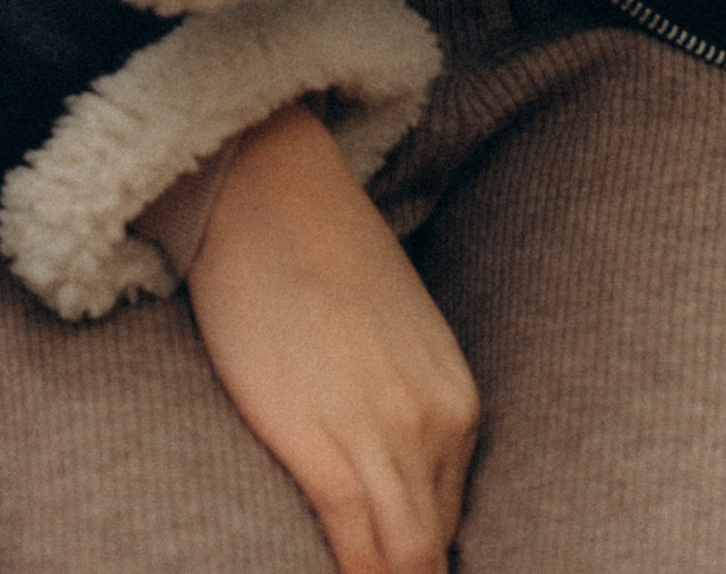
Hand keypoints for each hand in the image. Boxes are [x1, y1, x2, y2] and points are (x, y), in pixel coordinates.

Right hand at [185, 103, 477, 573]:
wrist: (268, 189)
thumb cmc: (317, 256)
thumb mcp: (394, 339)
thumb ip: (405, 405)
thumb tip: (391, 472)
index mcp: (457, 402)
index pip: (449, 522)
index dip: (416, 558)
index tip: (394, 561)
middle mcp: (437, 426)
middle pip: (430, 549)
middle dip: (407, 571)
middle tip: (379, 570)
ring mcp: (386, 439)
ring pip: (404, 562)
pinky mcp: (326, 448)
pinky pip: (357, 552)